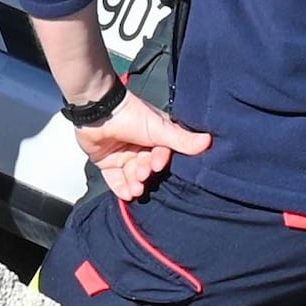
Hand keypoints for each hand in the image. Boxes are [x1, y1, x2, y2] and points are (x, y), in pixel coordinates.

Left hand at [77, 92, 210, 200]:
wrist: (96, 111)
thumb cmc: (130, 114)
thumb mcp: (160, 128)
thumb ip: (182, 140)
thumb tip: (209, 141)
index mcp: (155, 136)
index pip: (163, 155)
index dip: (160, 161)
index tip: (157, 165)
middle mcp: (140, 146)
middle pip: (147, 167)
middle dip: (145, 174)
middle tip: (142, 175)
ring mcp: (123, 155)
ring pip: (133, 176)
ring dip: (135, 184)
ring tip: (135, 188)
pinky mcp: (107, 163)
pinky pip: (116, 180)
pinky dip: (121, 188)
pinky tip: (126, 195)